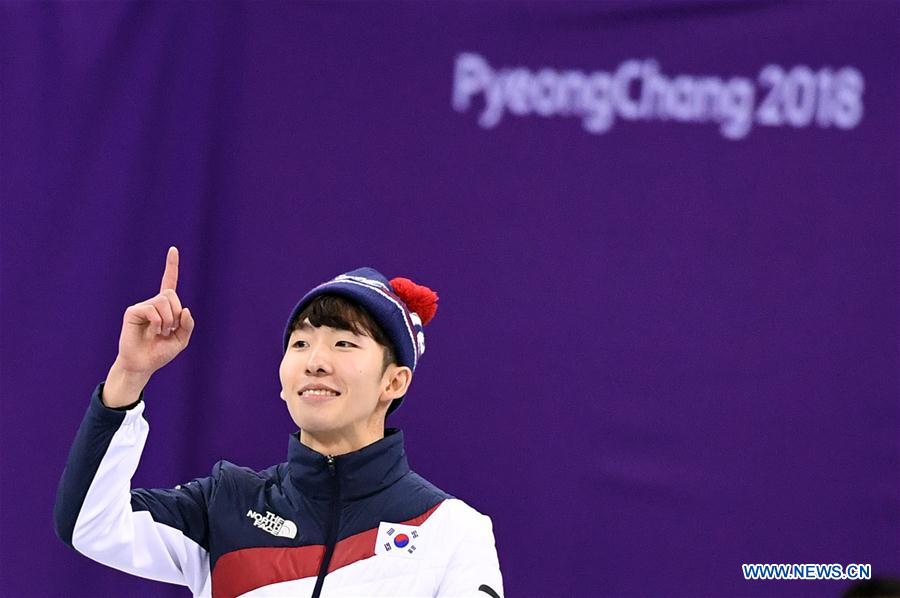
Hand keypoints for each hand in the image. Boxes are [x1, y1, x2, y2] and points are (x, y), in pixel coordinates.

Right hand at [113, 246, 194, 376]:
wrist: (143, 364)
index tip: (173, 249)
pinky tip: (152, 332)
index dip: (172, 266)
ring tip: (160, 332)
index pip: (169, 282)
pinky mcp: (132, 312)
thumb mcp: (181, 340)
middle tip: (169, 329)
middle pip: (171, 294)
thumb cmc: (160, 352)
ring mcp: (142, 306)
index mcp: (165, 307)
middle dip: (175, 314)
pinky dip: (157, 323)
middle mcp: (153, 303)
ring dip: (167, 321)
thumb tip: (185, 309)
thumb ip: (187, 325)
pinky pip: (151, 310)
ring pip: (163, 301)